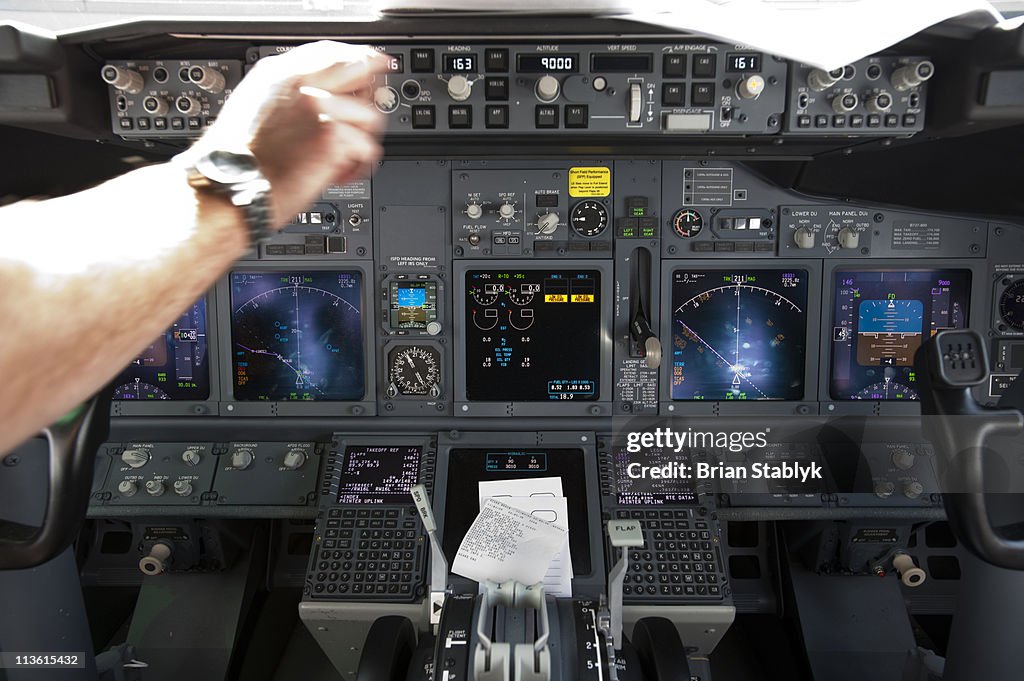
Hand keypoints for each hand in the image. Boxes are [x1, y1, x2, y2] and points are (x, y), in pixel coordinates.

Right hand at [192, 41, 386, 226]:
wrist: (228, 188)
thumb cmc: (235, 160)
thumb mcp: (254, 107)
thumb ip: (288, 94)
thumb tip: (319, 95)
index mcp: (281, 74)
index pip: (332, 53)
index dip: (358, 60)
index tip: (373, 67)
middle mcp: (303, 85)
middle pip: (361, 71)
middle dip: (369, 97)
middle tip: (365, 120)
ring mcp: (320, 108)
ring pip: (370, 117)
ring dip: (361, 143)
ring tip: (341, 161)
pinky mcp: (333, 138)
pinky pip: (368, 149)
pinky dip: (358, 168)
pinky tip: (338, 175)